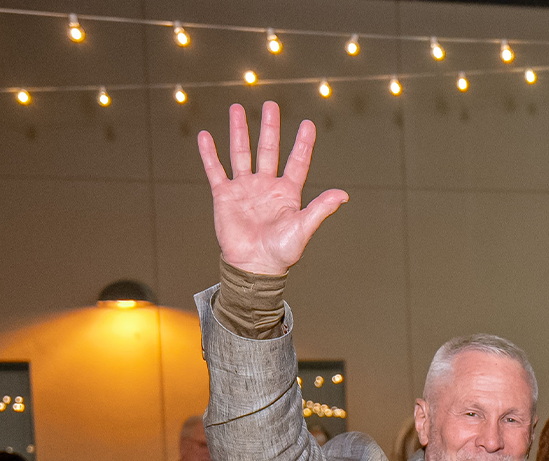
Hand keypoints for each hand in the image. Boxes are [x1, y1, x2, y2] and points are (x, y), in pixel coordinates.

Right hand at [197, 102, 348, 275]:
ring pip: (241, 153)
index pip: (297, 161)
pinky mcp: (224, 195)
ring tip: (237, 108)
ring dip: (239, 131)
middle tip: (271, 105)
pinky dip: (209, 153)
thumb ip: (321, 208)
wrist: (254, 267)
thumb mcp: (304, 227)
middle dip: (270, 127)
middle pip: (268, 149)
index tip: (308, 124)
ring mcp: (245, 189)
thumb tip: (343, 194)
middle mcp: (266, 186)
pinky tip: (205, 135)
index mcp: (288, 193)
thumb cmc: (281, 252)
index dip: (303, 144)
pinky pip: (215, 169)